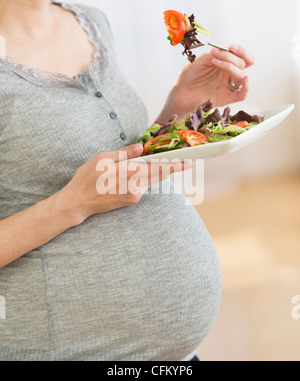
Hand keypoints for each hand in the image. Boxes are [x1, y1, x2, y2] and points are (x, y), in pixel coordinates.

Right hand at [59, 144, 191, 223]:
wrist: (79, 202)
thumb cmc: (87, 178)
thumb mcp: (102, 159)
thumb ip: (124, 153)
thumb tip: (141, 148)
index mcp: (128, 172)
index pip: (157, 168)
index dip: (174, 166)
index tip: (188, 163)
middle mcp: (135, 185)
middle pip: (158, 175)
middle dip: (166, 167)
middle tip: (173, 160)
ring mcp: (134, 195)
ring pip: (149, 180)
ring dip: (148, 172)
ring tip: (129, 168)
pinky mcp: (131, 201)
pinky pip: (142, 187)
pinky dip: (139, 179)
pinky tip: (124, 178)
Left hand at [157, 45, 254, 122]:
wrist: (180, 92)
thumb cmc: (189, 77)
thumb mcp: (202, 60)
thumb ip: (217, 54)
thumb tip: (228, 50)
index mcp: (226, 66)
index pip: (243, 58)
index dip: (241, 51)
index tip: (231, 47)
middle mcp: (229, 76)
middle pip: (243, 64)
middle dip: (230, 56)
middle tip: (215, 55)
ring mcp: (228, 87)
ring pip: (242, 76)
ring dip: (230, 66)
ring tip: (214, 62)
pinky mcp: (226, 98)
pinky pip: (242, 94)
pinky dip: (246, 86)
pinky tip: (244, 78)